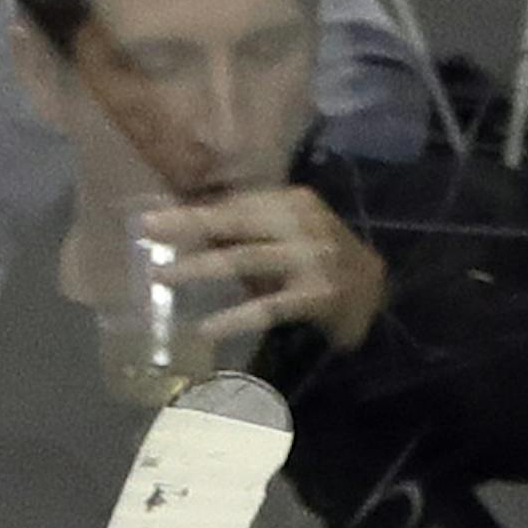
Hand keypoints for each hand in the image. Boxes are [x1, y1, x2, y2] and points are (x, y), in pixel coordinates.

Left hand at [146, 187, 388, 351]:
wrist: (380, 290)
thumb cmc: (329, 259)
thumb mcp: (296, 230)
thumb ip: (255, 227)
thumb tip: (194, 229)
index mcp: (293, 200)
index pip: (234, 203)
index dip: (192, 210)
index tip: (155, 216)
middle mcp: (301, 223)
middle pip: (232, 222)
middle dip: (186, 226)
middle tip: (147, 231)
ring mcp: (310, 259)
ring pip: (243, 260)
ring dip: (200, 268)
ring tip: (165, 275)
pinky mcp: (316, 296)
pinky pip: (267, 308)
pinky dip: (235, 317)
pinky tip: (207, 328)